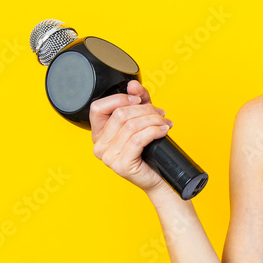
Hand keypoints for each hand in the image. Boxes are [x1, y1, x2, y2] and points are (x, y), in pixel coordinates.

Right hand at [89, 80, 172, 194]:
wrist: (159, 178)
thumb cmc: (149, 151)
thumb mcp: (143, 120)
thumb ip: (138, 100)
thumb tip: (133, 85)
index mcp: (99, 134)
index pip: (98, 107)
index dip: (119, 99)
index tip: (138, 100)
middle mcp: (99, 145)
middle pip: (119, 114)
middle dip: (144, 110)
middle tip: (159, 113)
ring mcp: (108, 157)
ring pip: (131, 126)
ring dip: (153, 120)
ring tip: (164, 122)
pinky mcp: (121, 164)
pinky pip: (138, 139)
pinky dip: (154, 131)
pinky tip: (163, 130)